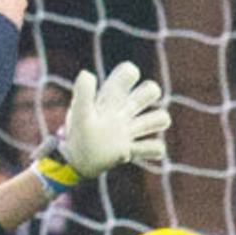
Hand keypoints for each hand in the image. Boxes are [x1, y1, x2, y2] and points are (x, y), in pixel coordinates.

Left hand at [55, 62, 171, 179]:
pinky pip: (156, 147)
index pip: (127, 74)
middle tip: (132, 107)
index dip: (130, 73)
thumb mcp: (79, 114)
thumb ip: (83, 94)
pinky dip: (153, 149)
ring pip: (159, 118)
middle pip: (151, 91)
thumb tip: (87, 74)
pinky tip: (132, 153)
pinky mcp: (133, 150)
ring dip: (157, 121)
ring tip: (137, 131)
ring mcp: (130, 131)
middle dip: (150, 92)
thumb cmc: (77, 133)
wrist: (76, 161)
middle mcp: (124, 111)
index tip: (120, 87)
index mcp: (111, 99)